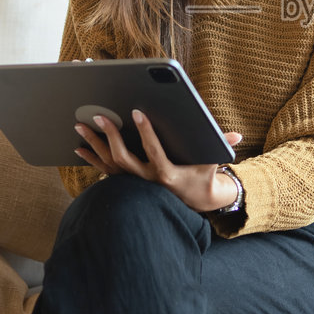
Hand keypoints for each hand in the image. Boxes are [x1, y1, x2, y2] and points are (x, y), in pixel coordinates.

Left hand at [74, 112, 241, 214]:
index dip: (145, 132)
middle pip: (123, 157)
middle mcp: (146, 181)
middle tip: (99, 115)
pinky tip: (78, 146)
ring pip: (109, 163)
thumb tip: (235, 136)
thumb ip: (222, 147)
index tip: (136, 112)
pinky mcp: (125, 183)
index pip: (154, 151)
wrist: (192, 202)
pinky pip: (104, 170)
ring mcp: (133, 183)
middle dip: (110, 135)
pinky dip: (91, 158)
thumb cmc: (202, 176)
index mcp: (167, 175)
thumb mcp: (213, 162)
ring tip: (80, 124)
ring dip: (94, 144)